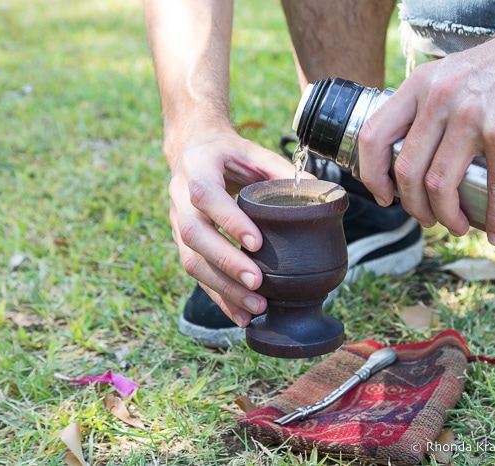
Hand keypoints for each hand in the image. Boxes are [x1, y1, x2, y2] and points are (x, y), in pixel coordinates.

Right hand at [168, 128, 298, 326]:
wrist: (193, 150)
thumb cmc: (229, 153)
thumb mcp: (253, 151)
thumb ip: (280, 171)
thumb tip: (318, 194)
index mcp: (197, 169)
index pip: (206, 196)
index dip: (229, 221)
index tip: (257, 243)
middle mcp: (179, 197)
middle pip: (194, 235)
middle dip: (226, 263)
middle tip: (257, 283)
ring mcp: (176, 222)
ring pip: (192, 260)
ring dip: (222, 287)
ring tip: (254, 306)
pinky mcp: (181, 243)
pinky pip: (196, 274)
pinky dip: (218, 297)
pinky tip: (240, 315)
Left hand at [357, 19, 494, 244]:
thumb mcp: (452, 74)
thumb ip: (428, 106)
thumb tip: (411, 154)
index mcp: (419, 86)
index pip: (373, 137)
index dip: (372, 175)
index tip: (384, 196)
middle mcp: (439, 99)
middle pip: (407, 171)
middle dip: (414, 207)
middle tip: (427, 218)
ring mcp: (471, 116)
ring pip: (440, 185)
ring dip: (447, 216)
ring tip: (457, 225)